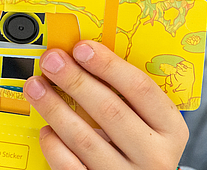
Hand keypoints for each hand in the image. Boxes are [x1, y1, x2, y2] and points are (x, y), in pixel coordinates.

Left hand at [24, 41, 188, 168]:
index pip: (141, 89)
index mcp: (170, 130)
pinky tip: (46, 129)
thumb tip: (83, 59)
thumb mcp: (149, 123)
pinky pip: (69, 166)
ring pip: (84, 138)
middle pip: (110, 110)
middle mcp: (153, 155)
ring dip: (54, 108)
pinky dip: (54, 145)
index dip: (109, 65)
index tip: (82, 48)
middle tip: (52, 61)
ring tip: (36, 87)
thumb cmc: (140, 148)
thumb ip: (127, 98)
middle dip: (75, 80)